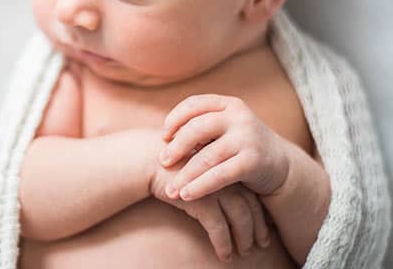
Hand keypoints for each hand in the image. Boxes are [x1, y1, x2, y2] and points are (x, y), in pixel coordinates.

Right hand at [150, 153, 271, 261]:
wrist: (149, 158)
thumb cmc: (171, 163)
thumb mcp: (197, 167)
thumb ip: (213, 177)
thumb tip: (227, 195)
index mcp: (228, 166)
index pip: (252, 194)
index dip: (260, 214)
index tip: (264, 228)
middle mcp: (226, 177)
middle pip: (251, 207)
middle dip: (257, 228)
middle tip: (262, 244)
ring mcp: (216, 188)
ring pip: (240, 220)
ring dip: (243, 239)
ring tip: (243, 253)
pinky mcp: (202, 200)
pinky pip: (219, 228)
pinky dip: (224, 244)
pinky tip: (224, 255)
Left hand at [159, 94, 290, 200]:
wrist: (280, 165)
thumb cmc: (240, 146)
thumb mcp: (224, 129)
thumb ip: (201, 127)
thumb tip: (163, 137)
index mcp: (229, 104)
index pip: (194, 104)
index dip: (174, 119)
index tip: (163, 136)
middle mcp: (239, 116)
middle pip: (197, 128)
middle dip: (176, 147)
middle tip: (162, 162)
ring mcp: (247, 138)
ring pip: (206, 156)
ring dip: (185, 174)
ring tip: (171, 188)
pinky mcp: (253, 161)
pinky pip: (219, 175)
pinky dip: (200, 186)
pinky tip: (187, 194)